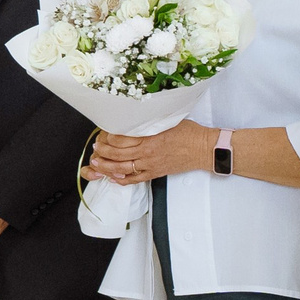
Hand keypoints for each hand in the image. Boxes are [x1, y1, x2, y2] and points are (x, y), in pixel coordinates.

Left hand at [89, 123, 215, 185]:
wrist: (204, 149)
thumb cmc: (190, 133)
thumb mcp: (167, 120)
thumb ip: (149, 121)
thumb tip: (134, 119)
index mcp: (149, 136)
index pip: (120, 138)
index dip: (107, 137)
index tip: (103, 134)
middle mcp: (147, 151)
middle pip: (117, 154)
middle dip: (102, 152)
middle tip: (95, 149)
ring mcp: (151, 164)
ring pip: (122, 168)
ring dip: (106, 167)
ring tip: (97, 163)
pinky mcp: (156, 173)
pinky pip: (135, 179)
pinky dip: (122, 180)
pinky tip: (114, 178)